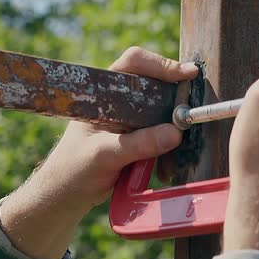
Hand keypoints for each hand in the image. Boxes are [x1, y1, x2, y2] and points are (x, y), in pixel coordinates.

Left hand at [0, 47, 197, 258]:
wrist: (66, 195)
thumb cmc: (73, 169)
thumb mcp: (104, 155)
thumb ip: (138, 144)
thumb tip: (175, 132)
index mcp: (104, 92)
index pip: (134, 63)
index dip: (161, 65)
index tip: (186, 75)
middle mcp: (120, 100)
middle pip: (157, 87)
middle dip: (176, 103)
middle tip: (191, 118)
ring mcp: (132, 119)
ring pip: (165, 115)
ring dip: (174, 135)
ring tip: (171, 160)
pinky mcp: (140, 138)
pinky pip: (164, 138)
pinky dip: (169, 153)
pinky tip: (164, 170)